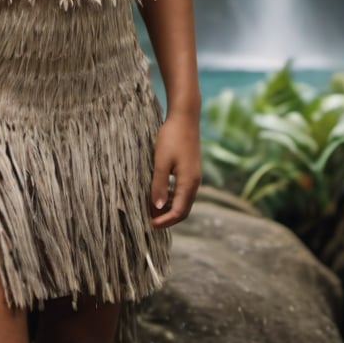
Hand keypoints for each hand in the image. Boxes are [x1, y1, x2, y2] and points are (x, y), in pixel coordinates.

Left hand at [149, 113, 200, 228]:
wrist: (184, 117)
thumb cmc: (171, 138)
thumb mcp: (161, 162)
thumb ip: (159, 186)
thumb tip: (156, 208)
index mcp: (189, 183)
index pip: (178, 212)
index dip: (164, 221)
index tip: (149, 225)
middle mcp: (194, 183)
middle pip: (183, 210)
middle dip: (167, 218)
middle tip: (149, 220)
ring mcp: (194, 176)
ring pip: (183, 201)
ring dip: (168, 208)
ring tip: (150, 208)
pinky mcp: (191, 170)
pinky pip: (182, 191)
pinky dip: (171, 197)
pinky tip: (159, 193)